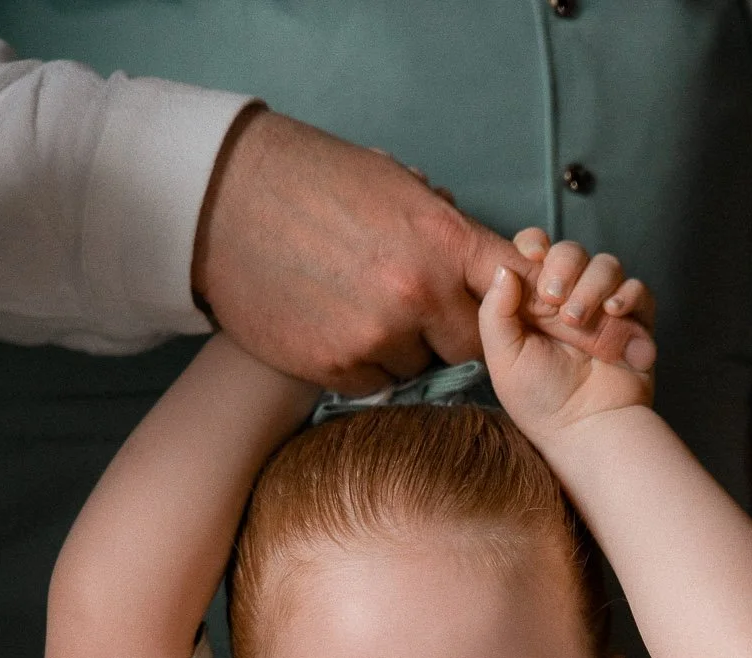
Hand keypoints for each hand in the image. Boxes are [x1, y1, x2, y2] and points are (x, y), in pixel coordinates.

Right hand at [193, 110, 654, 391]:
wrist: (224, 202)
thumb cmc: (309, 180)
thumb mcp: (390, 183)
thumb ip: (441, 225)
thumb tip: (479, 258)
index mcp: (441, 240)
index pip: (516, 286)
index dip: (526, 305)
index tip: (527, 316)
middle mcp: (418, 294)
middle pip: (472, 345)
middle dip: (452, 332)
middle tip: (417, 310)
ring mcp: (378, 336)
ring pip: (419, 368)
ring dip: (402, 350)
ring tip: (357, 307)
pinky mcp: (338, 367)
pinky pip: (375, 384)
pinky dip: (362, 365)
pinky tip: (331, 325)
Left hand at [479, 236, 655, 447]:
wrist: (584, 430)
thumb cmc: (540, 401)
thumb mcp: (503, 357)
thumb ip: (495, 312)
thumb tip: (505, 267)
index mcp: (535, 302)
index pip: (537, 251)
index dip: (534, 243)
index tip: (531, 256)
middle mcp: (571, 299)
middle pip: (573, 251)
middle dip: (564, 265)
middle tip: (554, 299)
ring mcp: (604, 309)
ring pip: (607, 265)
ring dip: (592, 284)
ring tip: (578, 322)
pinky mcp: (635, 323)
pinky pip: (639, 290)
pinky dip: (628, 294)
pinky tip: (613, 312)